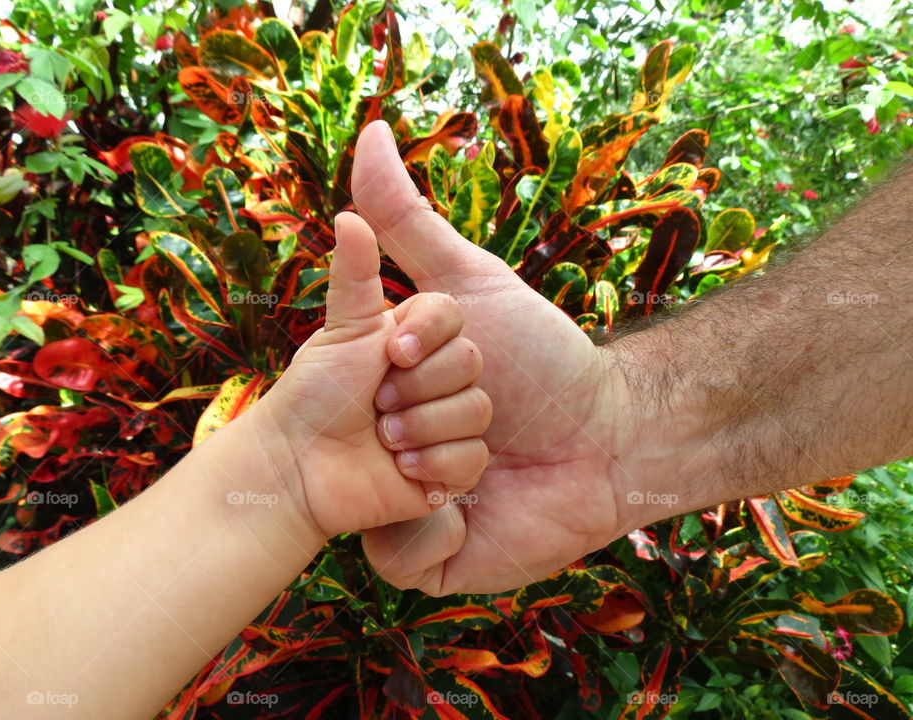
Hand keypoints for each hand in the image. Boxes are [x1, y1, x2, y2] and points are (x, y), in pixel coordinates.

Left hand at [249, 212, 491, 540]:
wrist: (301, 467)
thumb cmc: (316, 394)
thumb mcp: (343, 329)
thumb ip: (356, 273)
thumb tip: (348, 215)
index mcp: (415, 341)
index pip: (454, 319)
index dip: (426, 336)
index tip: (391, 353)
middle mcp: (436, 380)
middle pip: (472, 363)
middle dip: (418, 386)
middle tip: (378, 402)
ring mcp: (446, 425)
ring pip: (476, 411)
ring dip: (421, 425)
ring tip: (383, 437)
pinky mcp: (451, 471)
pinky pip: (471, 457)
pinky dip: (433, 463)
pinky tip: (401, 468)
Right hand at [351, 121, 640, 593]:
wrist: (609, 437)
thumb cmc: (545, 358)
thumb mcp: (469, 280)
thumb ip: (408, 220)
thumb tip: (368, 130)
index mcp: (382, 390)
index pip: (358, 377)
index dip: (411, 364)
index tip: (452, 355)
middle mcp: (384, 447)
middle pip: (373, 435)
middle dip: (438, 414)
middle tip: (490, 416)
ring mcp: (402, 507)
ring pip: (386, 494)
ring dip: (448, 463)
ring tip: (490, 464)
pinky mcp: (428, 561)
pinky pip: (400, 553)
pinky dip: (438, 525)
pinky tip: (477, 506)